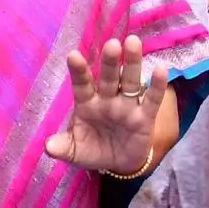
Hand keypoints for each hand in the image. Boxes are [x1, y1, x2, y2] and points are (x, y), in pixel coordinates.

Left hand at [44, 38, 166, 176]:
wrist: (117, 164)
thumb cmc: (92, 150)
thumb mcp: (74, 151)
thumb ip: (62, 147)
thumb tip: (47, 147)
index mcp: (87, 104)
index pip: (82, 85)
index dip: (78, 71)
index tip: (73, 55)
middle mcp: (107, 100)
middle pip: (109, 77)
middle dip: (109, 61)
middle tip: (111, 44)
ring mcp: (127, 106)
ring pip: (130, 81)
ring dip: (132, 63)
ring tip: (132, 42)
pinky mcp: (145, 117)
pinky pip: (152, 100)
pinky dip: (157, 86)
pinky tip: (161, 69)